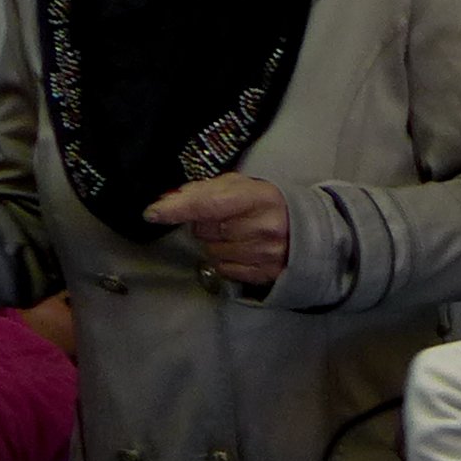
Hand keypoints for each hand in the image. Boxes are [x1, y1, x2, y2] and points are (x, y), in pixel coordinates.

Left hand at [145, 176, 292, 287]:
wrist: (308, 232)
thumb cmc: (267, 204)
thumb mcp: (242, 186)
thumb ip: (206, 190)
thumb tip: (169, 200)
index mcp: (259, 197)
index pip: (210, 204)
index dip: (178, 208)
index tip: (153, 213)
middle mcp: (263, 227)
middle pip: (205, 230)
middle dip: (204, 224)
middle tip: (223, 218)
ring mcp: (265, 254)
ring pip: (211, 251)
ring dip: (214, 243)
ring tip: (235, 235)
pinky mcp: (263, 274)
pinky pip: (223, 269)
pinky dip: (224, 259)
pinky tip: (239, 250)